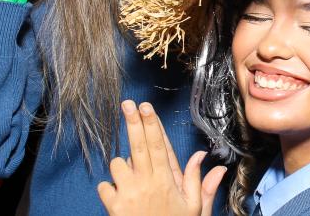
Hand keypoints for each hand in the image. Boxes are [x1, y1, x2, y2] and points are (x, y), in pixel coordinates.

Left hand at [97, 101, 225, 215]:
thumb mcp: (194, 209)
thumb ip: (199, 181)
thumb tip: (204, 156)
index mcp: (167, 181)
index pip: (159, 145)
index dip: (151, 124)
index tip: (146, 107)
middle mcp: (147, 183)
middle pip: (138, 145)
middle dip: (133, 122)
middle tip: (127, 104)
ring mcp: (129, 194)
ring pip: (118, 164)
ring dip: (122, 166)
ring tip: (131, 178)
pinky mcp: (114, 207)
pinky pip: (105, 186)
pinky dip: (110, 188)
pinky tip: (119, 196)